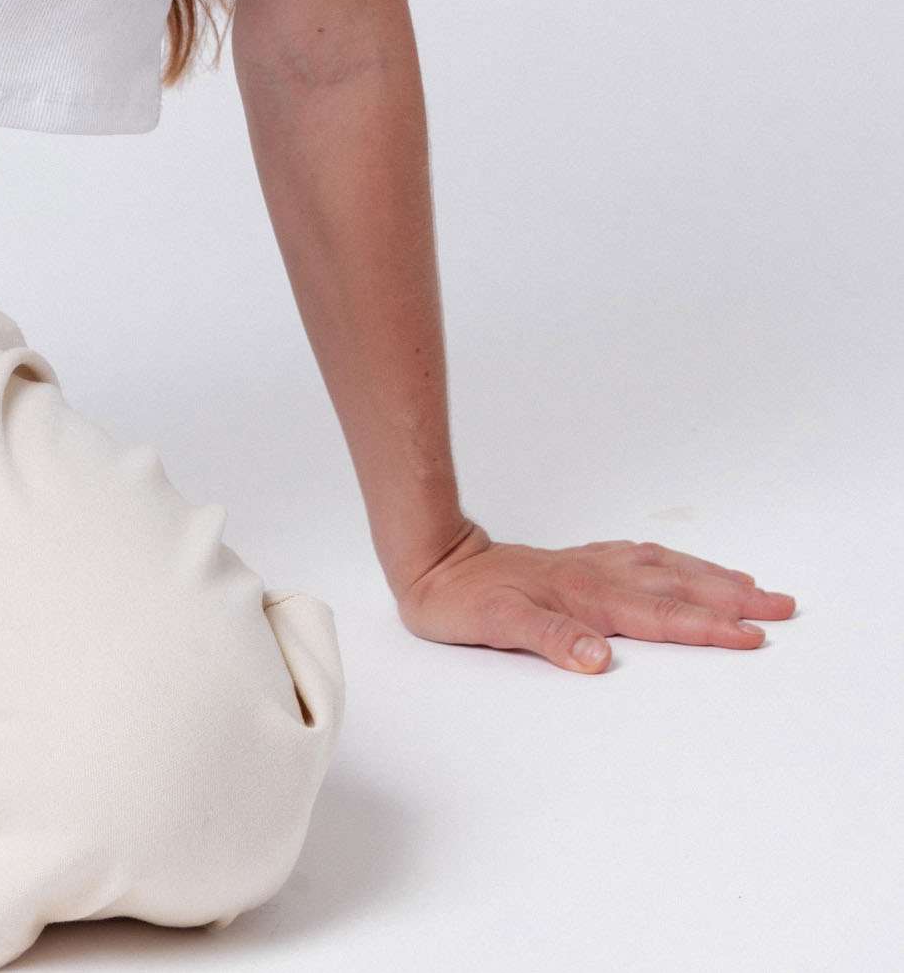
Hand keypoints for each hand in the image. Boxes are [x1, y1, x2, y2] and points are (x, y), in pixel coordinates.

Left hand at [394, 519, 796, 671]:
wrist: (433, 561)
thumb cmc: (463, 600)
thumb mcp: (497, 627)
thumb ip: (551, 639)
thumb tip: (599, 659)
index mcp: (586, 598)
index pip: (662, 617)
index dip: (709, 628)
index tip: (753, 637)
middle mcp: (596, 577)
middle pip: (678, 588)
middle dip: (733, 600)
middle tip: (783, 607)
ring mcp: (589, 566)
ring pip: (665, 569)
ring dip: (711, 578)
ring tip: (752, 586)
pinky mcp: (578, 563)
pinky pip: (641, 559)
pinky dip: (674, 563)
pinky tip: (682, 567)